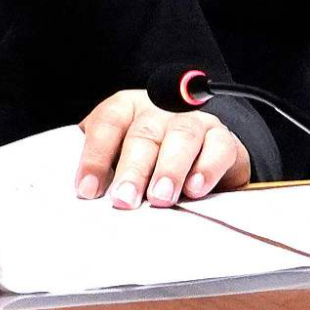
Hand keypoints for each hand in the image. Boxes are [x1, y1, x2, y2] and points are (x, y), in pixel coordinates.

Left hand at [74, 90, 250, 207]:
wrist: (198, 156)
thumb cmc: (147, 159)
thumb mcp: (119, 158)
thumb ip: (104, 169)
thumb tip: (87, 196)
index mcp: (126, 109)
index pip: (107, 123)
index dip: (95, 156)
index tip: (87, 190)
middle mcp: (159, 109)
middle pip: (143, 134)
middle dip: (132, 170)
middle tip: (124, 200)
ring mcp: (193, 121)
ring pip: (181, 137)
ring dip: (169, 169)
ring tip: (159, 198)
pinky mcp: (222, 138)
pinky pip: (218, 147)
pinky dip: (207, 168)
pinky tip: (195, 188)